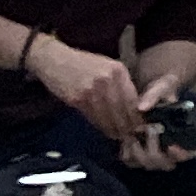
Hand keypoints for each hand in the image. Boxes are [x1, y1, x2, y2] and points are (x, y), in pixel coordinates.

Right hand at [29, 39, 146, 140]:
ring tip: (119, 136)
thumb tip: (133, 106)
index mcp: (118, 70)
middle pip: (121, 109)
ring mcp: (91, 90)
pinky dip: (100, 125)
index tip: (141, 125)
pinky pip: (92, 116)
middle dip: (127, 125)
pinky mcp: (76, 99)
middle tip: (131, 135)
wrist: (55, 60)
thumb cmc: (83, 63)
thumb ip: (119, 83)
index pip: (132, 98)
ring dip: (114, 129)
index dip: (136, 115)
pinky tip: (105, 130)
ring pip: (107, 115)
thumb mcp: (107, 66)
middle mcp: (106, 80)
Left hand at [125, 66, 195, 169]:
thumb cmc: (161, 90)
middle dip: (154, 152)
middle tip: (146, 132)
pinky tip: (125, 139)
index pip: (190, 153)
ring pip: (148, 165)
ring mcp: (154, 152)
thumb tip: (141, 107)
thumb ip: (154, 96)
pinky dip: (127, 153)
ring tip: (132, 136)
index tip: (171, 146)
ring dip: (139, 154)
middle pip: (165, 164)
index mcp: (184, 133)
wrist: (148, 94)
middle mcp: (170, 147)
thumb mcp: (161, 87)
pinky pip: (131, 162)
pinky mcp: (137, 152)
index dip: (182, 154)